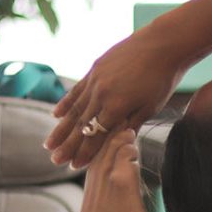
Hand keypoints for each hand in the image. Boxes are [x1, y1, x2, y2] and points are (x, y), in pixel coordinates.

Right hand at [45, 24, 185, 168]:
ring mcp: (95, 80)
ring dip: (61, 128)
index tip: (75, 166)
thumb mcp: (151, 107)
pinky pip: (76, 90)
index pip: (96, 136)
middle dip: (67, 145)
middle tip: (55, 161)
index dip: (85, 152)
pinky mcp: (94, 69)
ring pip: (74, 109)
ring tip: (49, 144)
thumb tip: (118, 142)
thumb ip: (131, 124)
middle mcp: (101, 94)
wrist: (161, 45)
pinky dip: (65, 104)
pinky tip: (56, 115)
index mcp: (116, 107)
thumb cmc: (162, 79)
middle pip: (80, 125)